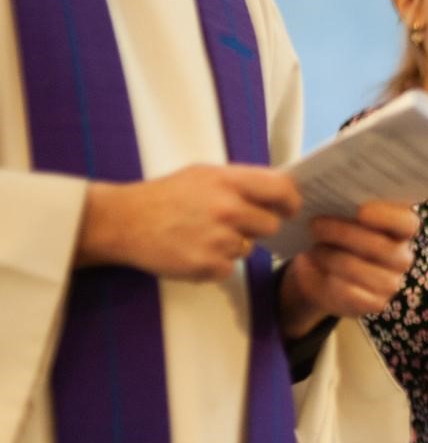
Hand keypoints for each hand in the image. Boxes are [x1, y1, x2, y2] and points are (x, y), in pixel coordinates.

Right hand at [76, 164, 298, 280]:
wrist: (122, 221)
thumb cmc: (164, 197)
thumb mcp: (203, 175)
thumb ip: (241, 183)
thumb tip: (279, 190)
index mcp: (228, 181)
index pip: (282, 189)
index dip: (291, 201)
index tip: (289, 209)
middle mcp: (227, 208)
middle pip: (270, 225)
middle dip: (256, 227)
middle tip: (229, 224)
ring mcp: (218, 238)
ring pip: (249, 248)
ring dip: (232, 246)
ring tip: (201, 234)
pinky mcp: (208, 264)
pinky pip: (229, 268)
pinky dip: (214, 264)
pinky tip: (192, 250)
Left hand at [277, 201, 418, 336]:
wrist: (317, 267)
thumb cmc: (332, 231)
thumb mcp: (336, 213)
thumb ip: (343, 202)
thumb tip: (329, 189)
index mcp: (400, 229)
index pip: (408, 223)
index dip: (388, 217)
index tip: (361, 210)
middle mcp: (401, 257)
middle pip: (384, 249)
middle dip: (346, 235)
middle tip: (316, 224)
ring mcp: (391, 283)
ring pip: (364, 272)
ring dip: (332, 258)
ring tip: (313, 249)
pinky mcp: (375, 304)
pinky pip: (352, 295)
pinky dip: (326, 281)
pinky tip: (313, 269)